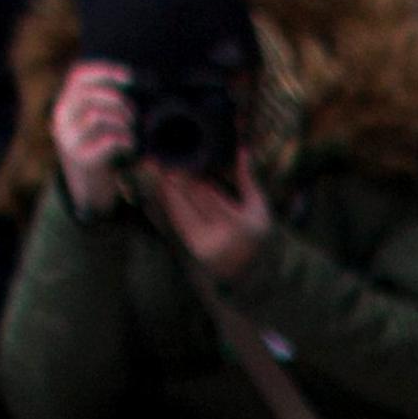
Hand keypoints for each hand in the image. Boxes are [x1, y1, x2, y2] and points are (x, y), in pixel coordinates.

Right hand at [51, 59, 135, 214]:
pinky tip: (129, 146)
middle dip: (119, 101)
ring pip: (98, 116)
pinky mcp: (82, 160)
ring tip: (131, 132)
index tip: (130, 77)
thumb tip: (135, 77)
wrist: (89, 192)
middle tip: (133, 116)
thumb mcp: (93, 122)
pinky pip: (109, 140)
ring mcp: (69, 140)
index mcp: (64, 105)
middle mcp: (61, 120)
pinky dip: (126, 140)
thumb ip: (103, 100)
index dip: (106, 71)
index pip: (79, 76)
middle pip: (91, 94)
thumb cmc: (99, 149)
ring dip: (123, 121)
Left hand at [148, 158, 273, 281]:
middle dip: (180, 180)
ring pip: (182, 211)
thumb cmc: (255, 231)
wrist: (246, 269)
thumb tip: (243, 150)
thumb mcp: (258, 206)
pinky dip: (171, 203)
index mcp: (239, 225)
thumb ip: (247, 179)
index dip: (196, 179)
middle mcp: (220, 237)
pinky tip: (165, 188)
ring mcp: (204, 244)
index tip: (186, 160)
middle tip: (166, 160)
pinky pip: (179, 221)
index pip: (211, 197)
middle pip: (194, 202)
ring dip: (169, 190)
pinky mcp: (193, 247)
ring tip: (159, 168)